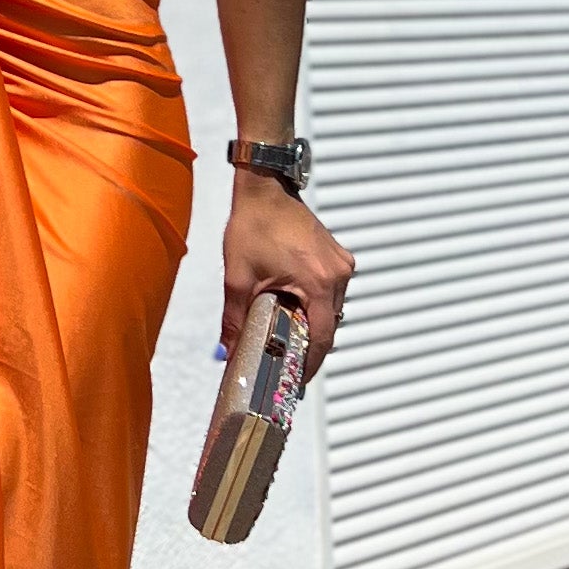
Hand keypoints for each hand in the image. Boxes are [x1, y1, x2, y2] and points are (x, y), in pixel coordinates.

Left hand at [221, 178, 353, 389]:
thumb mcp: (239, 277)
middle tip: (288, 363)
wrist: (264, 189)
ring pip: (333, 309)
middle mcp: (338, 274)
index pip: (322, 338)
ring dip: (314, 324)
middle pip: (330, 325)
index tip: (296, 379)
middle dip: (310, 346)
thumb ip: (234, 319)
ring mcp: (341, 264)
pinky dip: (316, 304)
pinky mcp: (336, 256)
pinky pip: (332, 291)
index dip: (310, 363)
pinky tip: (296, 309)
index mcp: (320, 283)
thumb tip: (227, 349)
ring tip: (289, 339)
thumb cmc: (254, 225)